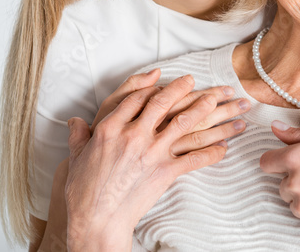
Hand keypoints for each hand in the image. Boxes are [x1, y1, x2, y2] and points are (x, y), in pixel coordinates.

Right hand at [63, 74, 231, 251]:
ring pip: (183, 123)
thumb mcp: (75, 156)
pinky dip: (211, 152)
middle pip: (162, 103)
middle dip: (180, 88)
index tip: (160, 83)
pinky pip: (194, 158)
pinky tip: (223, 147)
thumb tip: (76, 121)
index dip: (150, 88)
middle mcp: (133, 135)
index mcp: (110, 128)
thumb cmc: (83, 192)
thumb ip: (78, 135)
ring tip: (215, 99)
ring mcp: (152, 152)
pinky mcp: (165, 171)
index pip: (135, 98)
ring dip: (202, 109)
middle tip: (190, 80)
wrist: (97, 220)